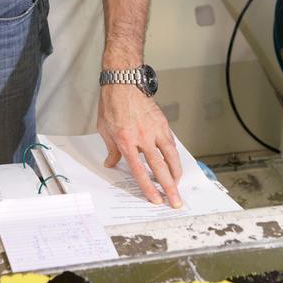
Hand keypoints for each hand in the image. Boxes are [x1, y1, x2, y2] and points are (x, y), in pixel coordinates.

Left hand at [97, 84, 182, 207]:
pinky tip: (174, 162)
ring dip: (176, 173)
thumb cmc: (111, 103)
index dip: (149, 188)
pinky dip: (174, 155)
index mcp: (126, 141)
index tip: (156, 200)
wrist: (123, 81)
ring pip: (171, 156)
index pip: (140, 171)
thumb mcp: (104, 128)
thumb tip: (111, 163)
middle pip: (160, 168)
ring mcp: (154, 129)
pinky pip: (170, 142)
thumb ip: (111, 149)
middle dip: (169, 188)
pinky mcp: (162, 122)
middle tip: (176, 202)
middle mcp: (142, 137)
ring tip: (178, 185)